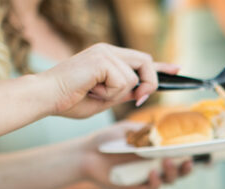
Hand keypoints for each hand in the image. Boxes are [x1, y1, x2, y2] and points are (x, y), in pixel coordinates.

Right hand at [41, 43, 179, 118]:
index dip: (161, 66)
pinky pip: (123, 82)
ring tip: (95, 92)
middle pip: (146, 62)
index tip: (177, 69)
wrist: (47, 97)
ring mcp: (105, 53)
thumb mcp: (105, 100)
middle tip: (137, 99)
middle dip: (149, 84)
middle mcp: (108, 51)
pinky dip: (110, 93)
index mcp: (107, 59)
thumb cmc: (69, 101)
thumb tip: (140, 91)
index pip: (141, 60)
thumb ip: (123, 93)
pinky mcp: (102, 59)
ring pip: (133, 78)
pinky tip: (92, 90)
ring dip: (117, 94)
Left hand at [79, 122, 191, 188]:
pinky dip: (155, 182)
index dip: (188, 154)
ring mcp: (147, 177)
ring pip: (168, 181)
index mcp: (156, 152)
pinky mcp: (136, 187)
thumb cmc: (108, 140)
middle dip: (186, 168)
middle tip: (187, 161)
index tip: (195, 149)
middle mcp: (155, 166)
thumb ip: (147, 131)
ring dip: (172, 173)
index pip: (178, 155)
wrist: (86, 154)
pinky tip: (152, 173)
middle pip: (179, 171)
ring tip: (167, 162)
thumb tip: (166, 131)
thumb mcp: (130, 130)